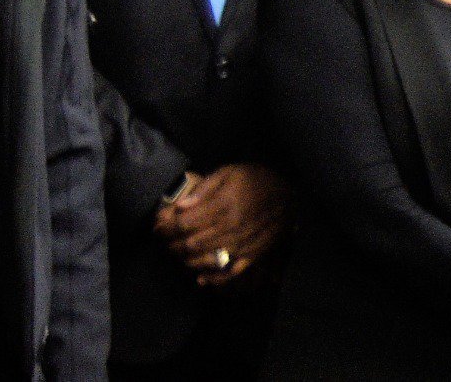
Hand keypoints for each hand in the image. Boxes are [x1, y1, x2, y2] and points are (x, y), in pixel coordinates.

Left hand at [161, 163, 285, 285]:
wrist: (292, 195)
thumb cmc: (258, 180)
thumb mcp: (230, 172)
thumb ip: (205, 188)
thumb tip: (180, 206)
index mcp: (223, 205)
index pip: (184, 223)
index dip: (165, 227)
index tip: (157, 226)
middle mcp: (231, 227)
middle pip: (190, 243)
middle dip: (172, 244)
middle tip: (166, 241)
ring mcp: (242, 244)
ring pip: (205, 260)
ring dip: (186, 259)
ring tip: (180, 253)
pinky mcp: (253, 256)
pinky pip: (230, 273)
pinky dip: (214, 279)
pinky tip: (201, 278)